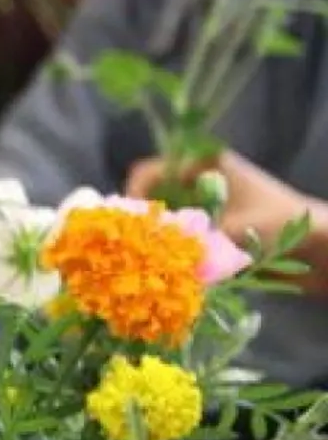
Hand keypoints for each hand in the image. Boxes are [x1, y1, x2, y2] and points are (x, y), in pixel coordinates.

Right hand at [126, 152, 317, 257]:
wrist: (327, 249)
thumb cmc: (283, 226)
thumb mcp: (234, 231)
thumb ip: (193, 245)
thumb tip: (154, 261)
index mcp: (203, 164)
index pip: (148, 172)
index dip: (133, 197)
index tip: (131, 226)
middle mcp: (202, 182)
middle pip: (154, 198)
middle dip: (145, 225)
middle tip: (137, 252)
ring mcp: (210, 207)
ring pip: (169, 223)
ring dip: (162, 244)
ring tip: (155, 267)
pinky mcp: (218, 232)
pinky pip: (186, 241)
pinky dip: (179, 256)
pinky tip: (177, 275)